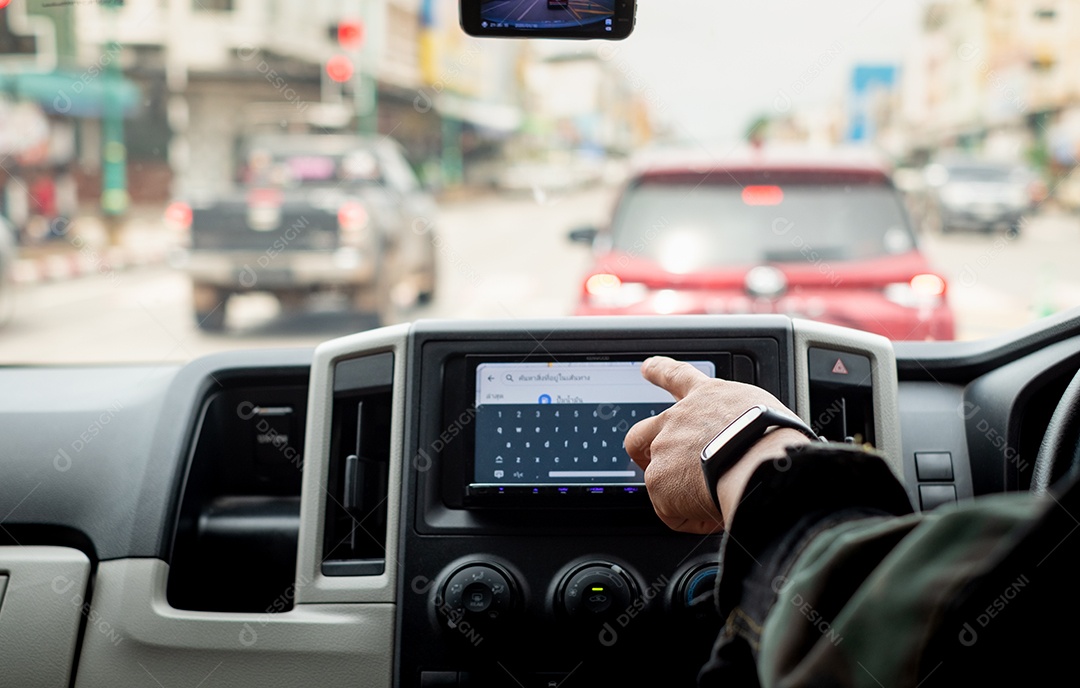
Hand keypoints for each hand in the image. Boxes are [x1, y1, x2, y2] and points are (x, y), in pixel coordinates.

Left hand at [624, 356, 810, 533]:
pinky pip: (671, 509)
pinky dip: (691, 517)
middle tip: (648, 461)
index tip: (648, 368)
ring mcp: (665, 448)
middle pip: (642, 431)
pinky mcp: (659, 479)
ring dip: (673, 491)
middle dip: (641, 447)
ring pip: (655, 475)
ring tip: (701, 503)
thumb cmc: (773, 438)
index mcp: (707, 397)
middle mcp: (679, 418)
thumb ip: (744, 423)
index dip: (660, 371)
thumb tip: (750, 442)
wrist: (762, 460)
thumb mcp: (762, 413)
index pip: (678, 376)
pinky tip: (714, 514)